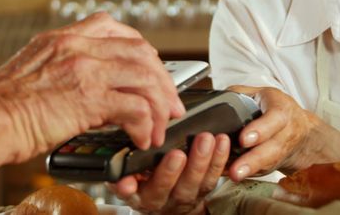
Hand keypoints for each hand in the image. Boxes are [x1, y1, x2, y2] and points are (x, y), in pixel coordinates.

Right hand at [0, 13, 185, 162]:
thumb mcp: (29, 73)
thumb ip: (58, 71)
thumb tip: (79, 92)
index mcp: (60, 39)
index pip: (112, 26)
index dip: (139, 47)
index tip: (148, 65)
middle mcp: (75, 46)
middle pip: (139, 50)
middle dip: (161, 78)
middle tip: (170, 102)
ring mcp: (84, 69)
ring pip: (144, 76)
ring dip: (159, 104)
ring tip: (160, 126)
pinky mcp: (89, 98)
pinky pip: (136, 106)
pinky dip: (146, 124)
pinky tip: (141, 138)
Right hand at [111, 132, 229, 213]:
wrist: (168, 200)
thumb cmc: (144, 179)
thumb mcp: (128, 178)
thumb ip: (121, 175)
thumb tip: (117, 176)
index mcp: (140, 195)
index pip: (133, 193)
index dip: (130, 187)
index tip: (131, 180)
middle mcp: (163, 199)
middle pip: (170, 189)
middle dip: (173, 171)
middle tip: (178, 154)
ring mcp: (185, 196)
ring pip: (196, 183)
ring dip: (202, 162)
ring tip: (206, 140)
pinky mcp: (204, 190)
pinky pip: (214, 177)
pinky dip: (219, 159)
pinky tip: (222, 142)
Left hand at [224, 86, 317, 179]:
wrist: (302, 130)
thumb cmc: (277, 109)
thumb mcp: (262, 93)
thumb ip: (240, 93)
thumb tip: (217, 99)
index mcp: (282, 109)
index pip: (275, 118)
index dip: (260, 130)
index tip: (244, 140)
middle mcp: (287, 131)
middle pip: (272, 147)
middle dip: (254, 159)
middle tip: (236, 168)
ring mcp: (284, 150)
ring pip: (270, 162)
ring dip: (251, 170)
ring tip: (234, 175)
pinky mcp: (278, 163)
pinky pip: (264, 170)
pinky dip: (250, 174)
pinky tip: (235, 175)